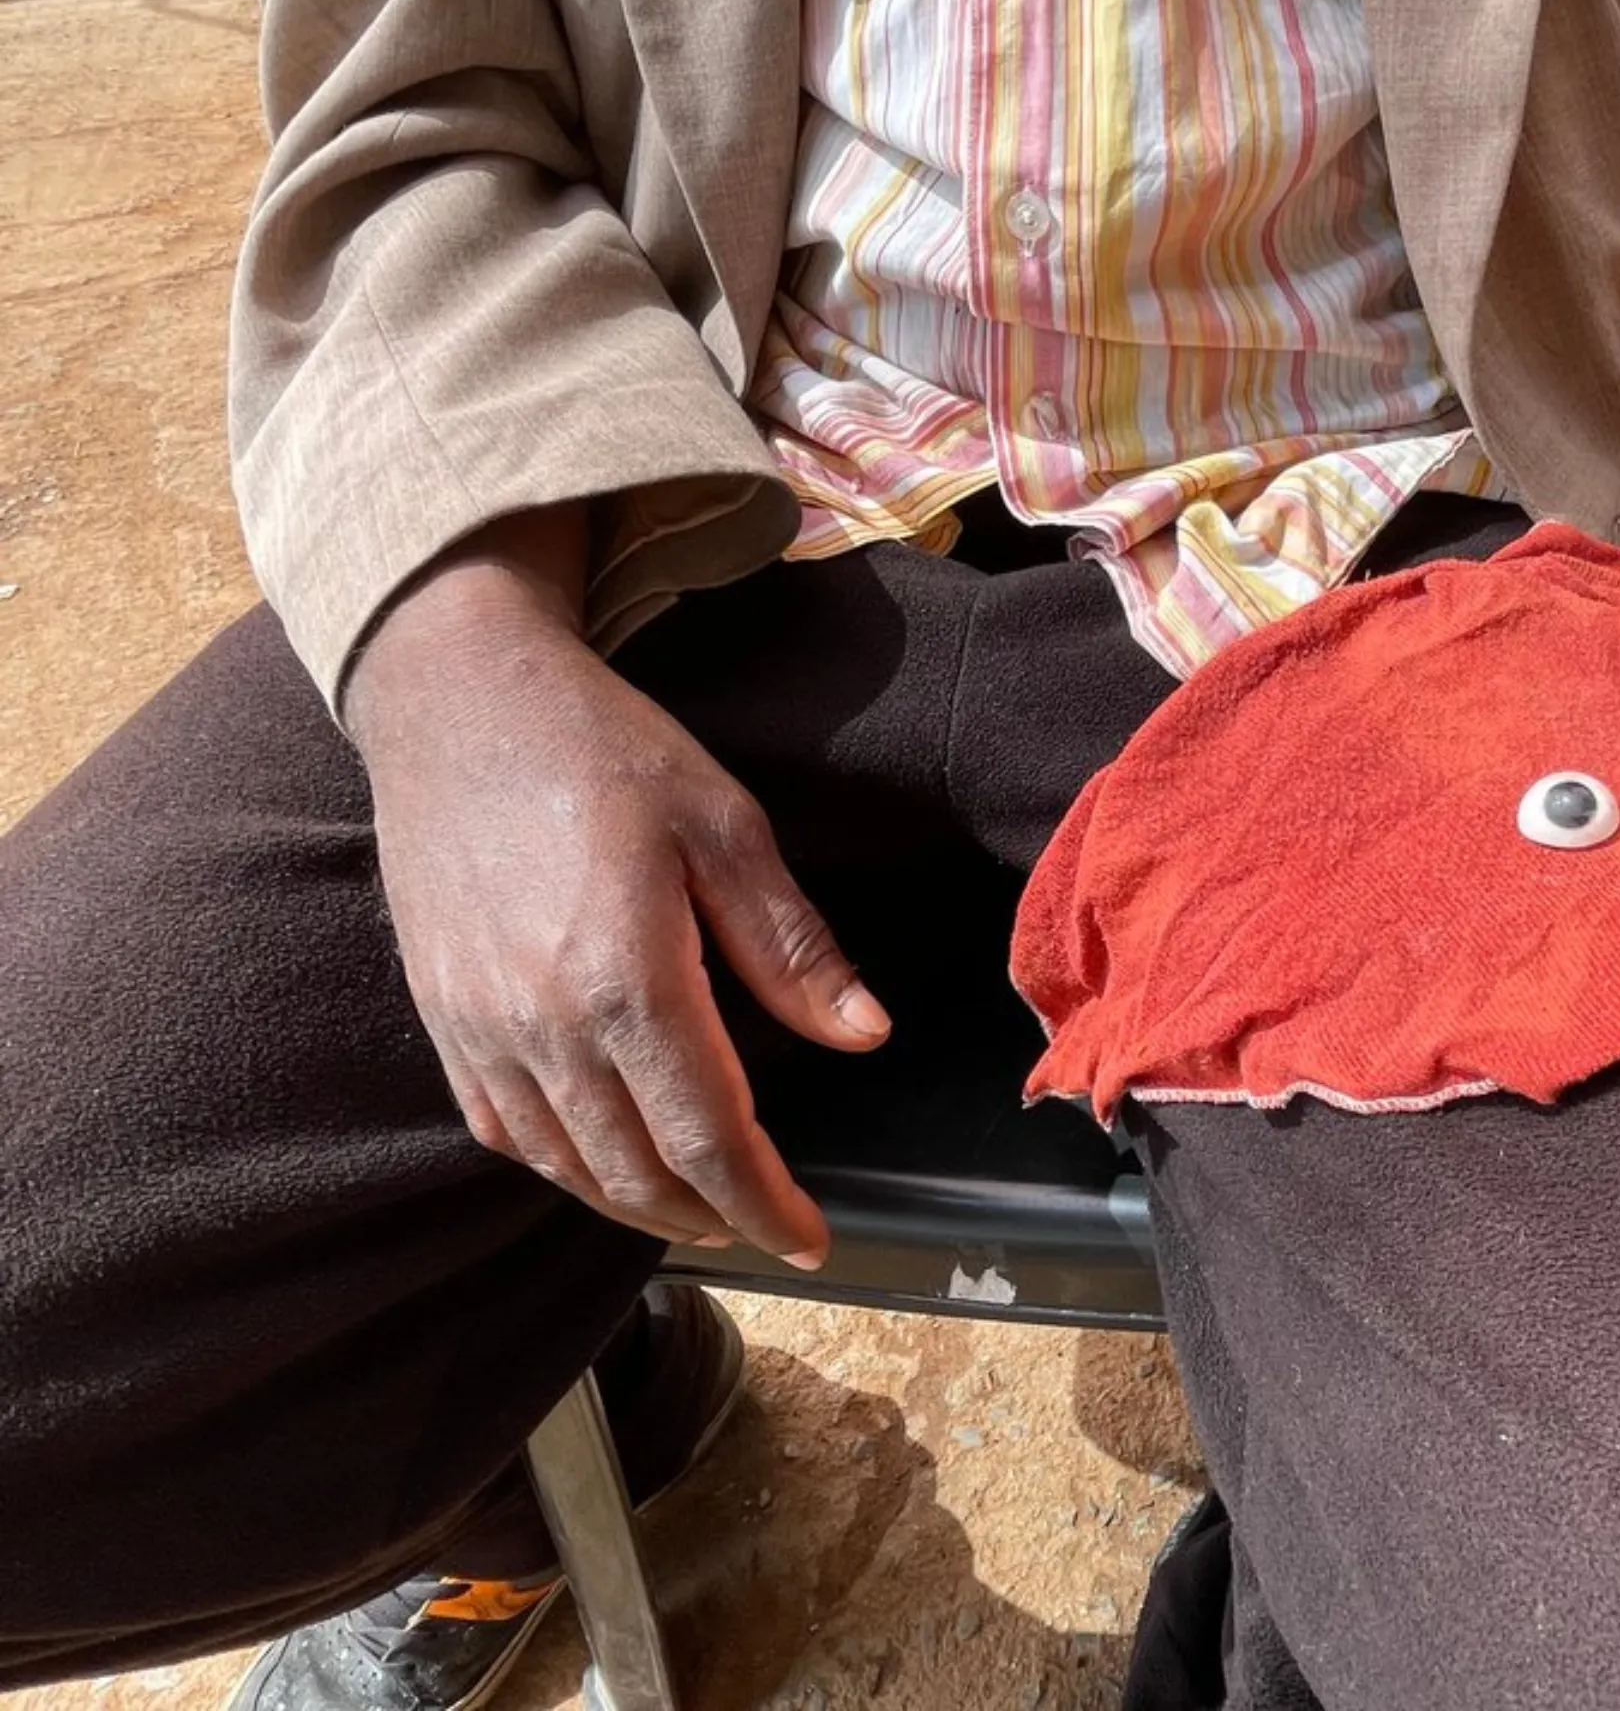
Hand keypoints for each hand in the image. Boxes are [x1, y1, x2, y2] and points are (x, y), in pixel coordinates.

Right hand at [349, 509, 885, 1264]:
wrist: (454, 699)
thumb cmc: (599, 749)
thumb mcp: (725, 825)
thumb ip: (791, 945)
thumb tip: (861, 1033)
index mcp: (627, 978)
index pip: (707, 1137)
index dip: (765, 1203)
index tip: (811, 1239)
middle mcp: (542, 1022)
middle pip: (638, 1171)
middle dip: (713, 1216)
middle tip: (768, 1225)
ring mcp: (478, 1026)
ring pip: (568, 1166)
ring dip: (641, 1205)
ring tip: (702, 1207)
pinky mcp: (440, 1016)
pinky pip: (503, 1130)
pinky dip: (564, 1168)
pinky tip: (605, 1163)